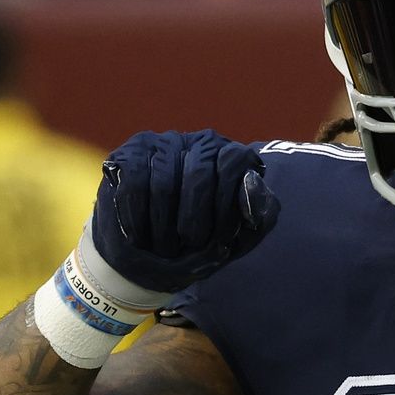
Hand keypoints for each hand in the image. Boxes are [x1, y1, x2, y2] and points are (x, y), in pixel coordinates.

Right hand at [91, 129, 278, 294]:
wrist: (157, 254)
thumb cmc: (207, 242)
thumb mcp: (243, 235)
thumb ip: (261, 212)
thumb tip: (250, 182)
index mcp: (235, 156)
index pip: (233, 162)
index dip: (226, 205)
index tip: (222, 239)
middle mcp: (203, 141)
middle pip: (199, 175)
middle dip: (194, 222)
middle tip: (189, 247)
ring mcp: (166, 141)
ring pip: (163, 184)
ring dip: (163, 228)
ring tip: (165, 250)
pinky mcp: (133, 151)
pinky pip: (133, 185)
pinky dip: (136, 219)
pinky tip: (139, 238)